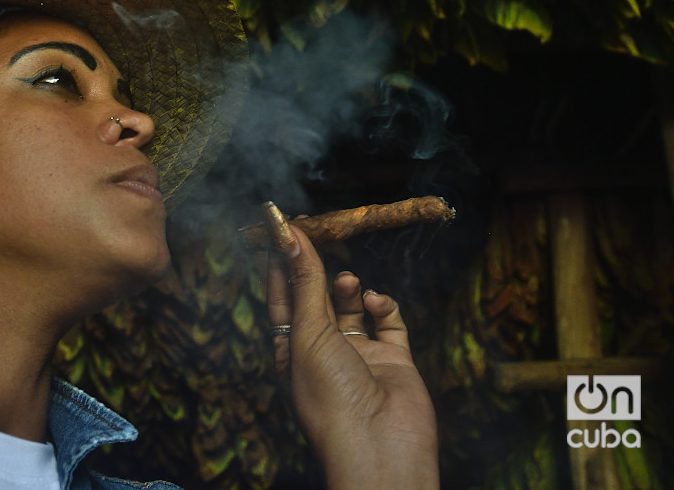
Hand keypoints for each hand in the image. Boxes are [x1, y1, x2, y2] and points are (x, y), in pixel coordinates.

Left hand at [266, 218, 438, 488]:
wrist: (379, 447)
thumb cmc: (329, 396)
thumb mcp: (308, 332)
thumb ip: (305, 281)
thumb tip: (290, 234)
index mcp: (290, 349)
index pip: (281, 297)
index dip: (281, 263)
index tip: (280, 226)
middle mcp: (322, 351)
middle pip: (316, 297)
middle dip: (315, 266)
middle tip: (318, 229)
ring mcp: (359, 355)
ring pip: (351, 306)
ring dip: (348, 287)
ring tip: (347, 281)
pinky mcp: (394, 360)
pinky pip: (388, 322)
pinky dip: (382, 305)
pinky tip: (374, 302)